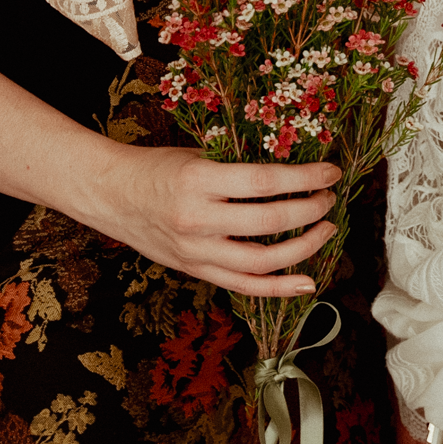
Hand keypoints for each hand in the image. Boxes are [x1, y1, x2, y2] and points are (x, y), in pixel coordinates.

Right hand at [70, 144, 338, 295]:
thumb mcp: (200, 156)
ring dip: (304, 247)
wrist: (111, 194)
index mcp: (199, 180)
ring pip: (262, 261)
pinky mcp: (194, 270)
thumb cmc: (160, 168)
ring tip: (325, 229)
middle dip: (311, 210)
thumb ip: (240, 168)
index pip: (266, 181)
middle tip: (329, 199)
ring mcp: (195, 250)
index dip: (305, 177)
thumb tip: (297, 170)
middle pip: (270, 221)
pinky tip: (307, 281)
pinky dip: (278, 287)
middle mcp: (197, 219)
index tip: (331, 172)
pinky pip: (242, 284)